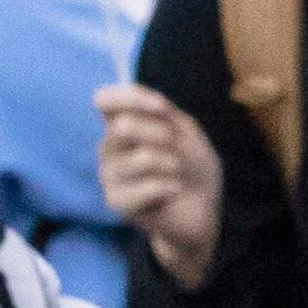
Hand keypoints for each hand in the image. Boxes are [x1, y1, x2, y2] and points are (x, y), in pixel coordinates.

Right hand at [95, 83, 224, 289]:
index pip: (105, 100)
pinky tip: (173, 192)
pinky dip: (172, 187)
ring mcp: (109, 175)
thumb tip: (145, 108)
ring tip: (177, 174)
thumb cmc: (192, 166)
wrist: (202, 209)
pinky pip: (149, 186)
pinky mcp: (117, 202)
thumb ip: (162, 112)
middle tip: (179, 152)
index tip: (163, 108)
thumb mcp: (184, 129)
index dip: (133, 98)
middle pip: (124, 126)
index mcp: (120, 123)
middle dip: (164, 136)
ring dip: (173, 164)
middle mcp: (108, 147)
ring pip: (143, 158)